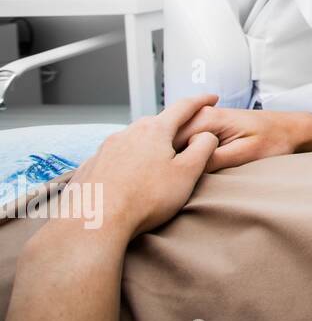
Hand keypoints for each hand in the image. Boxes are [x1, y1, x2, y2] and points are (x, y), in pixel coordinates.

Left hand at [62, 94, 221, 241]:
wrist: (96, 222)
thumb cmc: (146, 198)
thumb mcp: (188, 173)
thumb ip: (203, 148)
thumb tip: (207, 136)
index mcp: (154, 131)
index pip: (183, 108)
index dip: (200, 101)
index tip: (212, 98)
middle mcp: (127, 133)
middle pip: (155, 124)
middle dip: (171, 127)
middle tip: (183, 138)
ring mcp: (105, 149)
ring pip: (132, 140)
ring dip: (146, 146)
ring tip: (154, 164)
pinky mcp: (90, 167)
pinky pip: (113, 158)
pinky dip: (125, 162)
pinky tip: (127, 179)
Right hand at [174, 104, 302, 171]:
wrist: (291, 130)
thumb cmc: (274, 140)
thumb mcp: (244, 155)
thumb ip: (213, 160)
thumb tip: (183, 170)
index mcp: (206, 117)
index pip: (166, 140)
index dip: (162, 162)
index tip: (163, 180)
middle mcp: (200, 115)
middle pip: (165, 141)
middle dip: (164, 160)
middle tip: (166, 182)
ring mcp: (202, 121)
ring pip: (173, 143)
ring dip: (172, 159)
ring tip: (174, 177)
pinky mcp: (206, 129)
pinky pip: (184, 143)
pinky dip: (183, 156)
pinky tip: (186, 170)